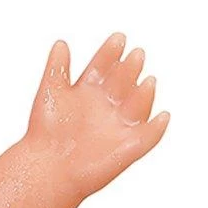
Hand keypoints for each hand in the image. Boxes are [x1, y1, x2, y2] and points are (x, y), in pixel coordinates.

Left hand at [25, 33, 168, 199]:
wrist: (44, 168)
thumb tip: (61, 43)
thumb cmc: (44, 133)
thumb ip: (57, 68)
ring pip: (137, 106)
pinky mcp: (129, 147)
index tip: (118, 38)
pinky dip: (157, 128)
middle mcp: (107, 105)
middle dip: (129, 70)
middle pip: (123, 82)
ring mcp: (119, 126)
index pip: (104, 67)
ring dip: (144, 94)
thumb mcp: (50, 94)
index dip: (111, 53)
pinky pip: (148, 137)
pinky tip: (162, 116)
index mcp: (90, 90)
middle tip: (134, 55)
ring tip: (147, 81)